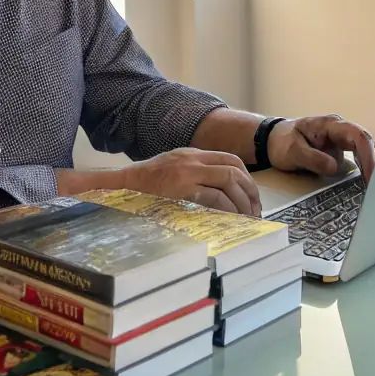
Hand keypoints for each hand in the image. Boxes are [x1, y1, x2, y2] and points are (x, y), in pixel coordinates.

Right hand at [118, 147, 261, 216]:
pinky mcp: (181, 188)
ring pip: (228, 180)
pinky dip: (227, 208)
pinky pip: (214, 196)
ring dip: (242, 201)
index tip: (251, 197)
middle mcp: (192, 160)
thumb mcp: (171, 171)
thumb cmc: (142, 185)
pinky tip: (231, 220)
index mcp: (192, 155)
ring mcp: (187, 172)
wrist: (119, 185)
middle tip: (255, 211)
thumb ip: (192, 177)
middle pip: (234, 169)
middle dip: (250, 190)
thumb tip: (217, 195)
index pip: (229, 159)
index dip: (246, 178)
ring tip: (247, 219)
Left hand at [268, 115, 374, 179]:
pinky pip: (357, 158)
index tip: (371, 175)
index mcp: (330, 125)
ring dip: (371, 167)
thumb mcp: (292, 151)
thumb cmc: (281, 142)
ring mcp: (341, 141)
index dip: (368, 155)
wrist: (272, 140)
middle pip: (366, 142)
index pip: (357, 136)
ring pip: (365, 150)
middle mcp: (340, 130)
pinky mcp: (340, 151)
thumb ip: (312, 158)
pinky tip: (365, 185)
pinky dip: (363, 170)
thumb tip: (334, 167)